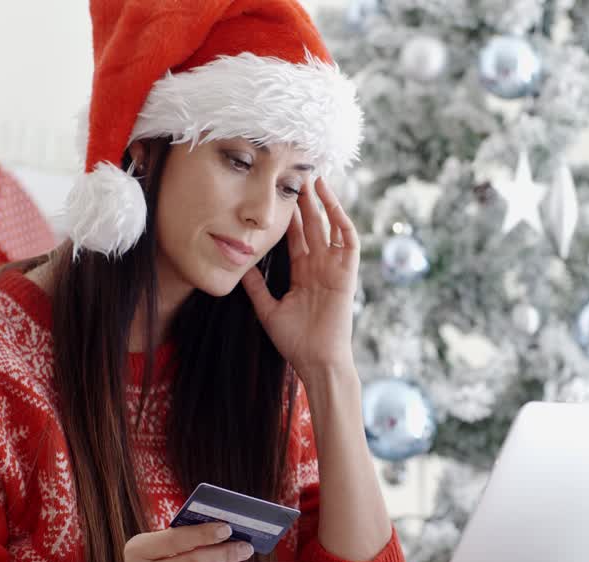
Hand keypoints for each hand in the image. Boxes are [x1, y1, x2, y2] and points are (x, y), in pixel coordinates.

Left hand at [241, 176, 359, 379]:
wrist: (316, 360)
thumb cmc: (295, 341)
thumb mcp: (267, 309)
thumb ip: (255, 287)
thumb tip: (239, 266)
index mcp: (303, 273)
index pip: (296, 237)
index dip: (290, 215)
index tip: (280, 193)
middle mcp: (319, 266)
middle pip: (312, 226)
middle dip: (305, 201)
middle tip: (296, 174)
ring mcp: (334, 268)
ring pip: (330, 227)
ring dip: (325, 203)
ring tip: (315, 179)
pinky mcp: (347, 273)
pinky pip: (348, 241)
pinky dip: (342, 220)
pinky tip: (332, 201)